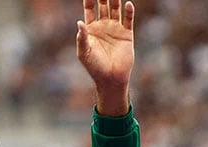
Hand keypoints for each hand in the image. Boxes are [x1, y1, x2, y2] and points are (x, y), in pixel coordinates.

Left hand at [76, 0, 134, 115]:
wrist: (110, 78)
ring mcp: (115, 29)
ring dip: (115, 0)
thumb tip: (79, 22)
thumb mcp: (84, 53)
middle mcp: (103, 26)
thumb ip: (81, 37)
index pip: (90, 9)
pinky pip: (128, 19)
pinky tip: (128, 4)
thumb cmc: (94, 67)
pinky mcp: (127, 34)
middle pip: (103, 6)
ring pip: (115, 9)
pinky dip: (128, 11)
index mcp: (91, 29)